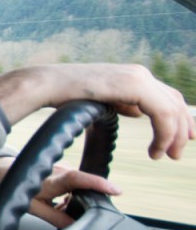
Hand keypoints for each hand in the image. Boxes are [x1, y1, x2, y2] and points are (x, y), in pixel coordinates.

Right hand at [0, 64, 194, 159]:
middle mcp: (140, 73)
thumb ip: (122, 103)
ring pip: (173, 109)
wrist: (47, 84)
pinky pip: (162, 113)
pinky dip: (164, 134)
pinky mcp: (135, 85)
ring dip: (173, 137)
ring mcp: (138, 77)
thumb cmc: (65, 94)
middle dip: (182, 130)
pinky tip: (154, 150)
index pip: (168, 97)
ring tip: (164, 156)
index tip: (181, 140)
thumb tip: (137, 111)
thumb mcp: (103, 100)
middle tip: (176, 154)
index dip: (180, 120)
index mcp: (133, 76)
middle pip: (176, 102)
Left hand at [0, 156, 121, 227]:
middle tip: (68, 211)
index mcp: (52, 180)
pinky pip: (77, 184)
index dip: (97, 184)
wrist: (7, 172)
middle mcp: (61, 170)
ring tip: (58, 207)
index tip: (116, 190)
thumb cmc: (20, 189)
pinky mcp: (66, 169)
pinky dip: (73, 194)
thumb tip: (74, 227)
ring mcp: (65, 168)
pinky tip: (60, 202)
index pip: (77, 179)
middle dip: (88, 199)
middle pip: (85, 184)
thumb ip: (55, 218)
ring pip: (81, 186)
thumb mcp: (35, 208)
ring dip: (77, 198)